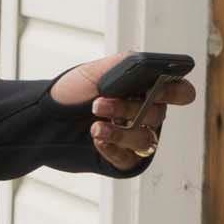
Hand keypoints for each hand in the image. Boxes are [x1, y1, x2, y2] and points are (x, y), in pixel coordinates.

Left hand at [49, 55, 196, 170]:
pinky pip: (129, 159)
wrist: (44, 120)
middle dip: (129, 108)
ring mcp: (135, 138)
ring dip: (119, 132)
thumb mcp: (93, 72)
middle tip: (99, 103)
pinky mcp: (123, 160)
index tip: (159, 89)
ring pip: (145, 140)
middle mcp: (145, 114)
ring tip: (94, 126)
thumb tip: (147, 63)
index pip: (179, 92)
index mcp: (145, 90)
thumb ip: (123, 65)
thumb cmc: (71, 93)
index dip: (176, 92)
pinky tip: (96, 140)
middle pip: (157, 115)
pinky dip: (112, 148)